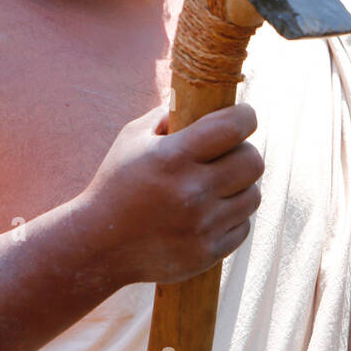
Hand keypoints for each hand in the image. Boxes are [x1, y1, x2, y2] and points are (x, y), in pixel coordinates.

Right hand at [81, 103, 264, 285]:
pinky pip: (243, 226)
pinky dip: (232, 218)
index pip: (234, 128)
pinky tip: (210, 214)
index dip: (246, 116)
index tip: (244, 116)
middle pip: (252, 161)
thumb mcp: (133, 138)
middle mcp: (191, 192)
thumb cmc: (117, 183)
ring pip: (253, 195)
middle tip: (229, 154)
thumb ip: (169, 114)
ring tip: (219, 185)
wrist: (98, 245)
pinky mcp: (207, 253)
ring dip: (240, 187)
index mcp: (173, 157)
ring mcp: (201, 226)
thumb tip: (204, 97)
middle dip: (244, 152)